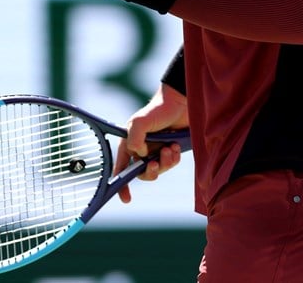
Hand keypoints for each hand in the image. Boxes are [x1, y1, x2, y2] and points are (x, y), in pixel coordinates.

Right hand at [113, 85, 188, 203]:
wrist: (181, 102)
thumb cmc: (158, 109)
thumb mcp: (140, 121)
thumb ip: (135, 138)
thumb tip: (140, 154)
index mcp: (129, 144)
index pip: (122, 168)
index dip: (121, 185)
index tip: (126, 198)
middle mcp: (142, 149)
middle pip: (142, 173)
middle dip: (150, 171)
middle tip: (155, 163)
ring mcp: (156, 150)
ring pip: (158, 169)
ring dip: (164, 162)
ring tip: (169, 148)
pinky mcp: (170, 150)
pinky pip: (171, 164)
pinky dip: (173, 158)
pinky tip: (175, 146)